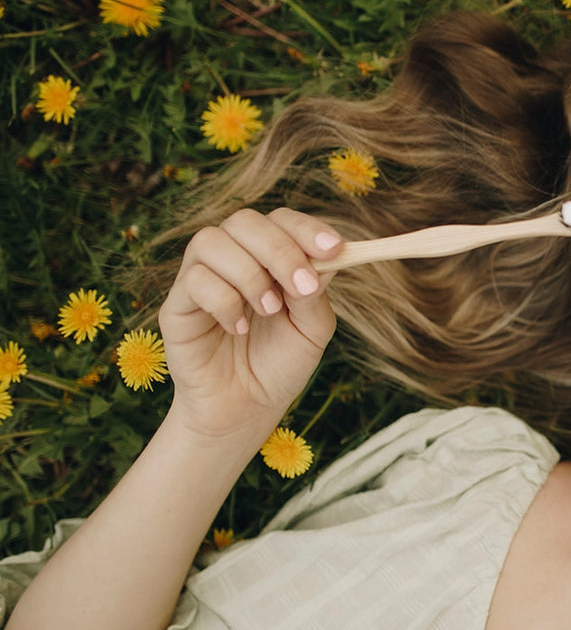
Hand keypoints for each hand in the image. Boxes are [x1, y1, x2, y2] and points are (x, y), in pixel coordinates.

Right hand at [157, 208, 342, 443]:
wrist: (246, 408)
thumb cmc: (280, 364)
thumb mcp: (312, 330)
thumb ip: (315, 294)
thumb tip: (323, 260)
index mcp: (269, 258)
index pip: (281, 221)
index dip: (306, 228)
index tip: (333, 249)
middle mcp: (233, 259)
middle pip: (245, 222)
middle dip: (280, 250)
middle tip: (302, 287)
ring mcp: (201, 278)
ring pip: (211, 241)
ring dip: (249, 274)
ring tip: (268, 310)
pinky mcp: (176, 304)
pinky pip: (193, 280)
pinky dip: (223, 301)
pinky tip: (239, 329)